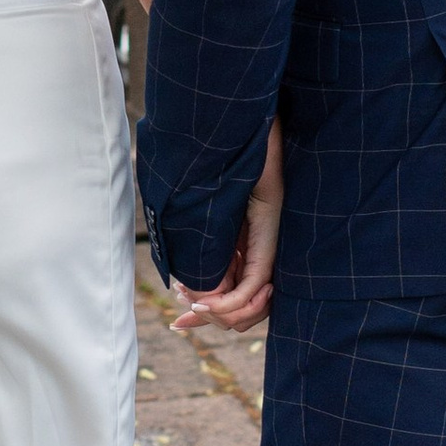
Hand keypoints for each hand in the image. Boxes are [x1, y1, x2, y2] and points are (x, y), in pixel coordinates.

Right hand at [170, 121, 282, 336]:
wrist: (242, 123)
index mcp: (246, 244)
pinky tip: (206, 301)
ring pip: (251, 304)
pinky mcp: (268, 235)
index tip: (178, 321)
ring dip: (221, 314)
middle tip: (183, 317)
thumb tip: (178, 270)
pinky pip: (253, 284)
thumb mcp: (205, 208)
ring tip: (195, 307)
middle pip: (244, 308)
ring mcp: (267, 243)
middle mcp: (261, 248)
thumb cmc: (224, 156)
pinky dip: (231, 301)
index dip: (206, 316)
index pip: (235, 296)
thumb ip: (199, 238)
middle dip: (212, 319)